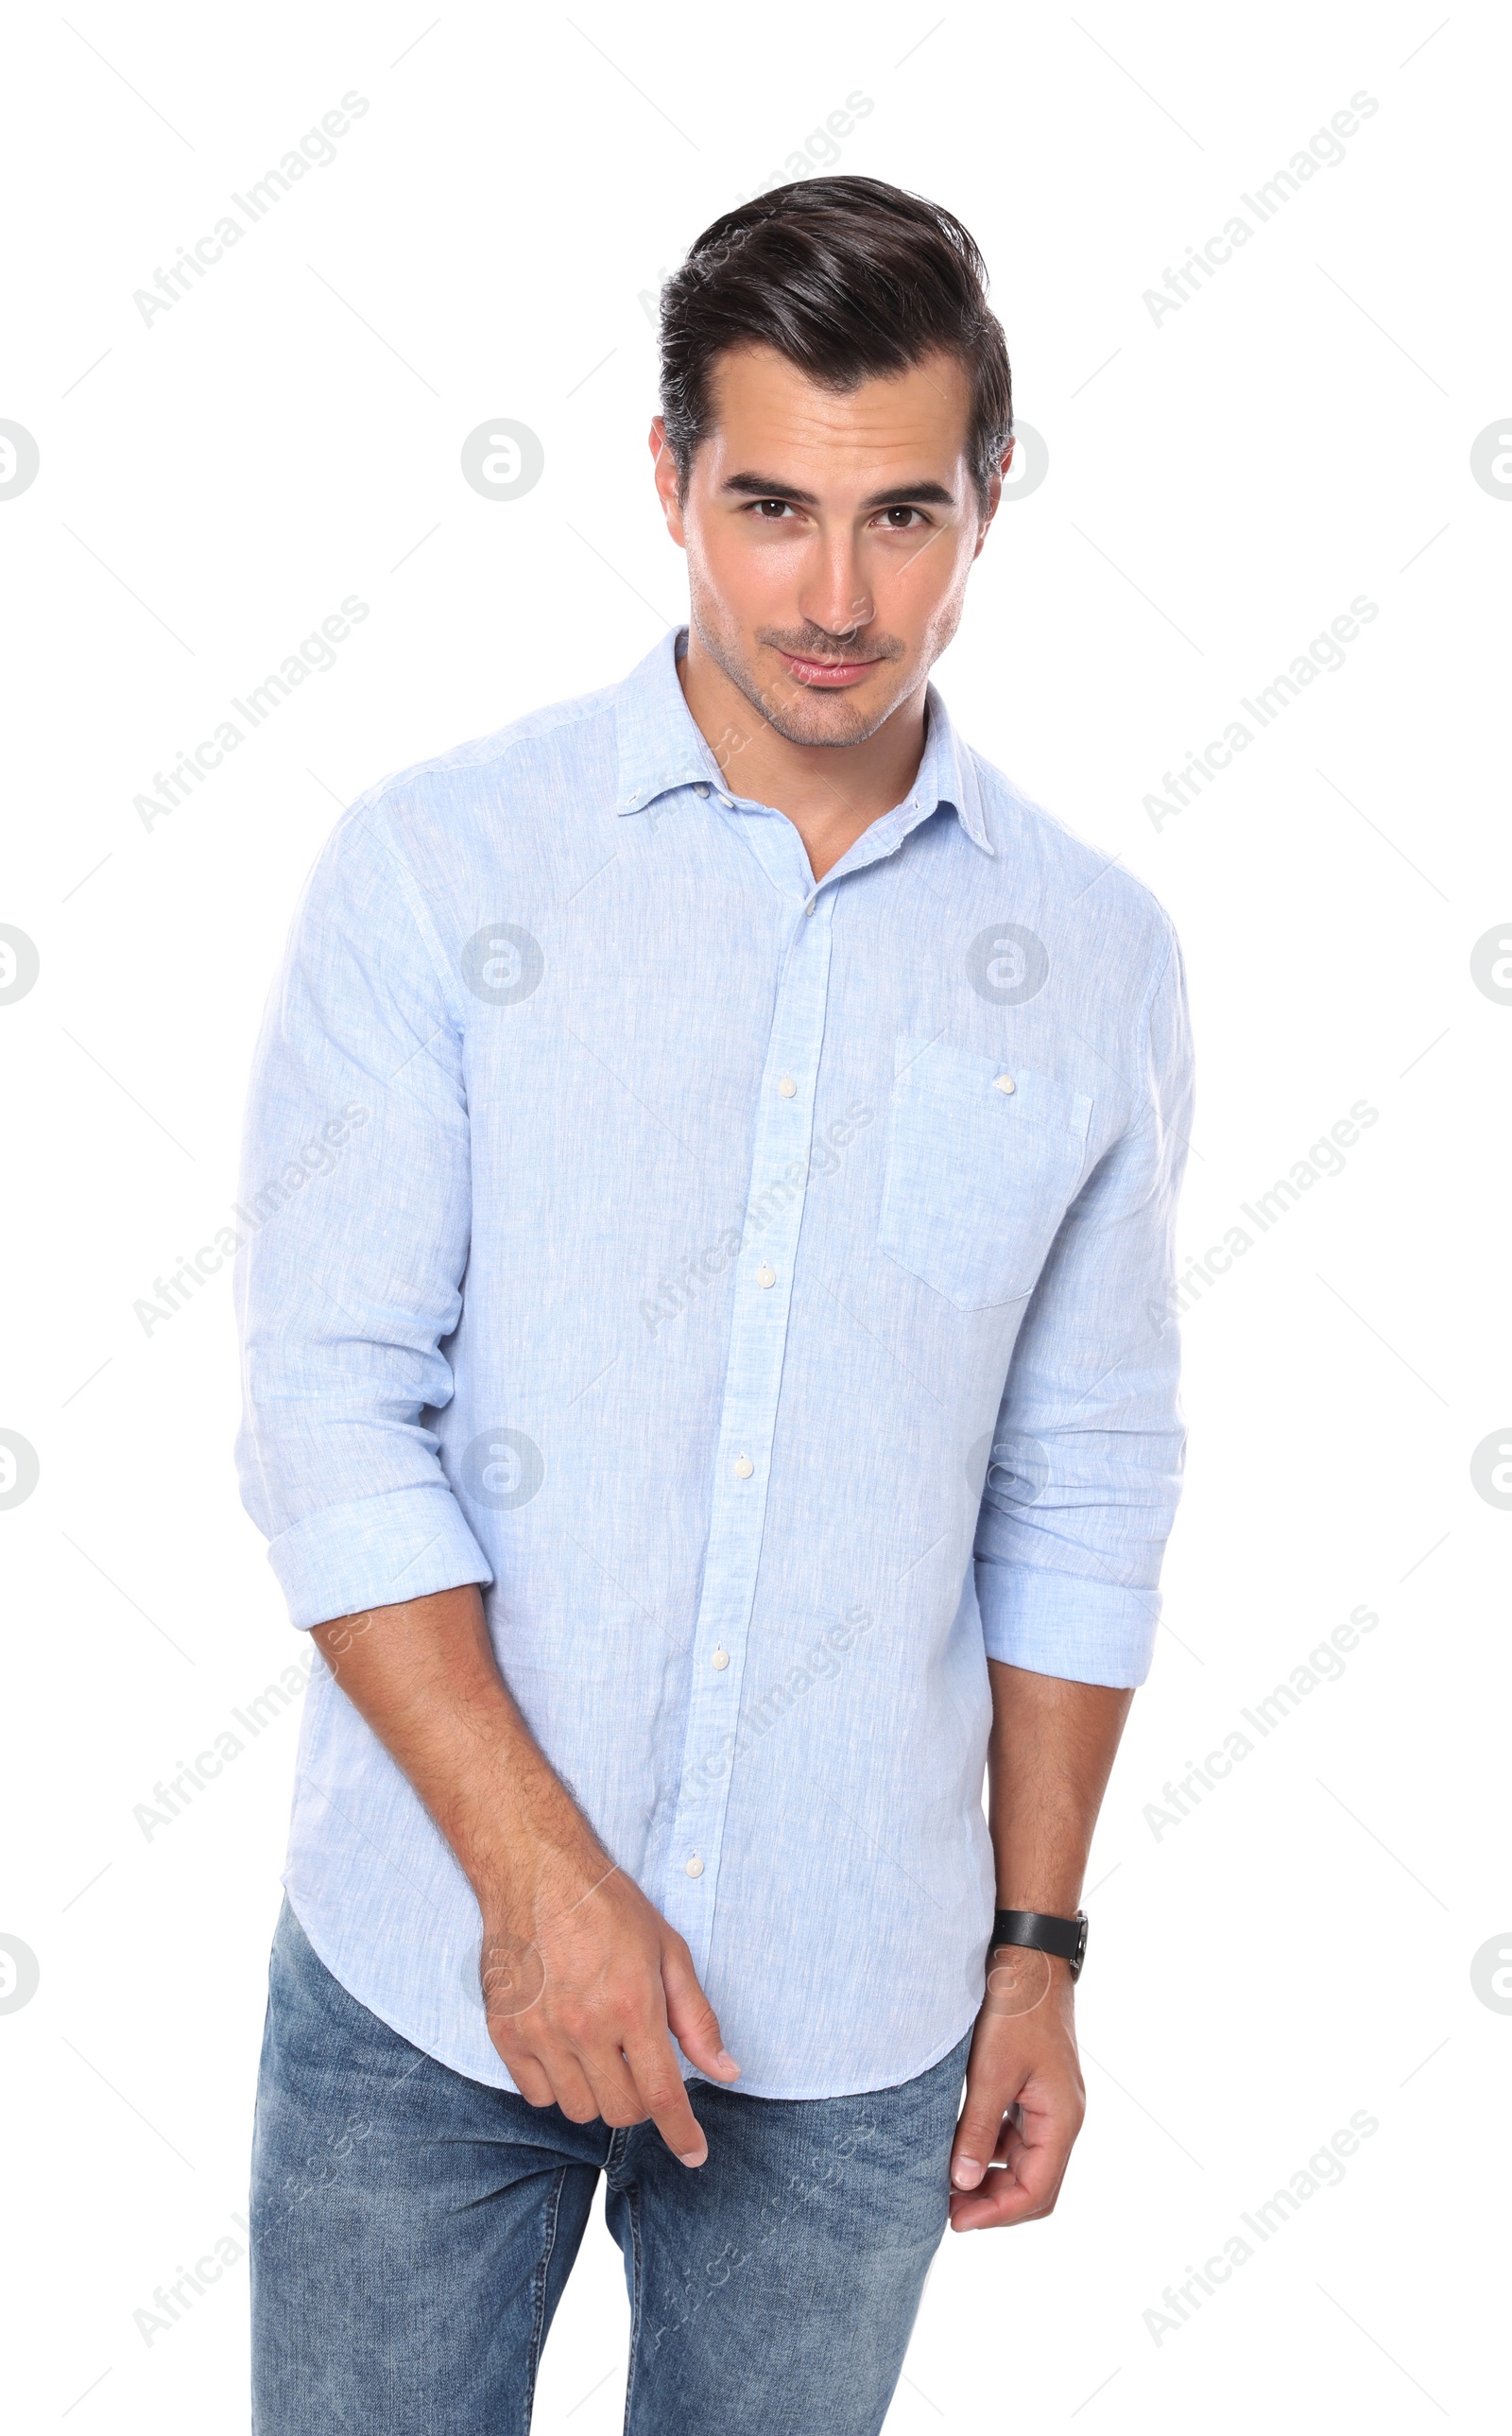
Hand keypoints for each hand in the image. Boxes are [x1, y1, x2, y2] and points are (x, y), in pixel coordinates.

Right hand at [477, 1848, 739, 2165]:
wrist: (535, 1871)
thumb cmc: (608, 1906)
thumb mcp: (668, 1951)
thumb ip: (697, 2018)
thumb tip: (725, 2071)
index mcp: (633, 2005)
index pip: (662, 2095)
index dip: (682, 2133)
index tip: (694, 2153)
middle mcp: (585, 2027)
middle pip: (620, 2111)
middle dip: (639, 2099)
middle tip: (638, 2062)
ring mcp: (540, 2032)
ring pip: (577, 2109)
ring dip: (597, 2091)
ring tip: (598, 2048)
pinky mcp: (504, 2032)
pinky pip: (536, 2094)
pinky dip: (555, 2083)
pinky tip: (564, 2046)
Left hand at [947, 1949, 1085, 2231]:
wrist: (1029, 1958)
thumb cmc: (1015, 2009)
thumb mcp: (990, 2071)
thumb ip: (977, 2130)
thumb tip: (962, 2183)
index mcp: (1061, 2119)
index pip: (1036, 2191)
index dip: (997, 2214)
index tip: (957, 2220)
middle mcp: (1062, 2119)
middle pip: (1034, 2185)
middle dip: (994, 2204)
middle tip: (947, 2209)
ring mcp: (1049, 2106)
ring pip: (1024, 2164)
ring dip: (990, 2179)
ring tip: (946, 2183)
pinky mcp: (1034, 2092)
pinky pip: (1015, 2138)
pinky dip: (989, 2151)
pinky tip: (958, 2147)